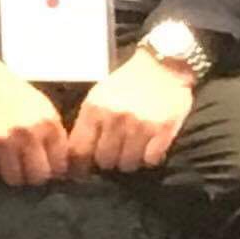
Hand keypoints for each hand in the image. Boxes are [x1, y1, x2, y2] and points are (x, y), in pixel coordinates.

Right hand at [0, 52, 75, 186]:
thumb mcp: (43, 108)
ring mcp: (2, 139)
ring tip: (8, 160)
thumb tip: (62, 170)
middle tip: (25, 167)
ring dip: (11, 172)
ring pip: (14, 178)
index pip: (60, 166)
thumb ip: (54, 137)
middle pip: (38, 176)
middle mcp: (27, 133)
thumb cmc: (13, 94)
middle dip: (33, 174)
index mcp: (47, 123)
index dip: (53, 169)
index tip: (45, 165)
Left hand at [70, 49, 197, 172]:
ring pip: (128, 164)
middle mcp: (115, 118)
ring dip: (130, 161)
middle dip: (108, 162)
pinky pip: (151, 160)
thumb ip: (88, 122)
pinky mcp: (163, 130)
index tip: (82, 172)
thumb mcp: (99, 96)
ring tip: (133, 150)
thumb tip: (76, 154)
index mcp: (94, 109)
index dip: (79, 166)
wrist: (162, 66)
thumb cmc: (127, 82)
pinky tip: (150, 148)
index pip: (79, 150)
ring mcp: (140, 125)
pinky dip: (150, 158)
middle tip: (115, 154)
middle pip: (104, 161)